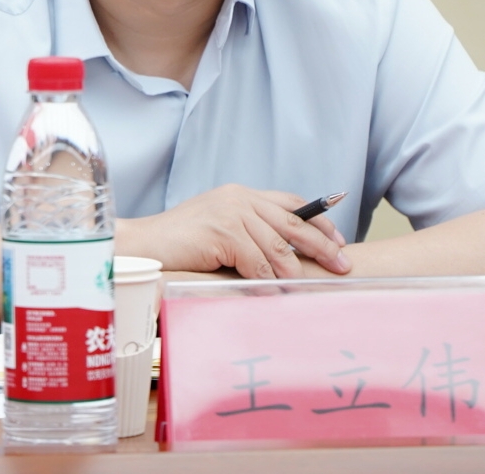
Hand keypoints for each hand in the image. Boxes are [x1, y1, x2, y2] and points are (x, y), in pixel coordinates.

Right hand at [117, 184, 350, 279]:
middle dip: (321, 244)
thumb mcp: (219, 228)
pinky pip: (255, 261)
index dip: (318, 220)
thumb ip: (248, 232)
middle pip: (292, 221)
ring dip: (294, 269)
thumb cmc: (179, 243)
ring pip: (276, 244)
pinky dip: (268, 279)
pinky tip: (275, 291)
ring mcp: (230, 213)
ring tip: (307, 285)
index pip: (290, 202)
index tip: (338, 239)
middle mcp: (239, 198)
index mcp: (241, 194)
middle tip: (342, 263)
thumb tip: (284, 256)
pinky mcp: (221, 232)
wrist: (143, 245)